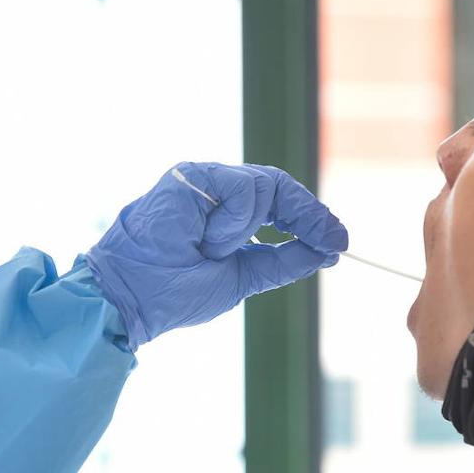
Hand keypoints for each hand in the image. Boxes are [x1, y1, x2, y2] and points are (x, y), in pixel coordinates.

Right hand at [86, 162, 347, 349]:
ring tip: (215, 252)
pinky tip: (207, 240)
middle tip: (334, 240)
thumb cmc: (176, 292)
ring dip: (250, 228)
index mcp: (226, 213)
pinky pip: (240, 188)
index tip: (339, 241)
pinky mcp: (189, 174)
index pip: (280, 203)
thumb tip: (327, 251)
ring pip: (262, 186)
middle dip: (309, 214)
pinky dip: (235, 221)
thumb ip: (281, 262)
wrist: (134, 297)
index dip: (311, 219)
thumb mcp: (243, 278)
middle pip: (278, 186)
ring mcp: (202, 179)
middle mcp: (216, 190)